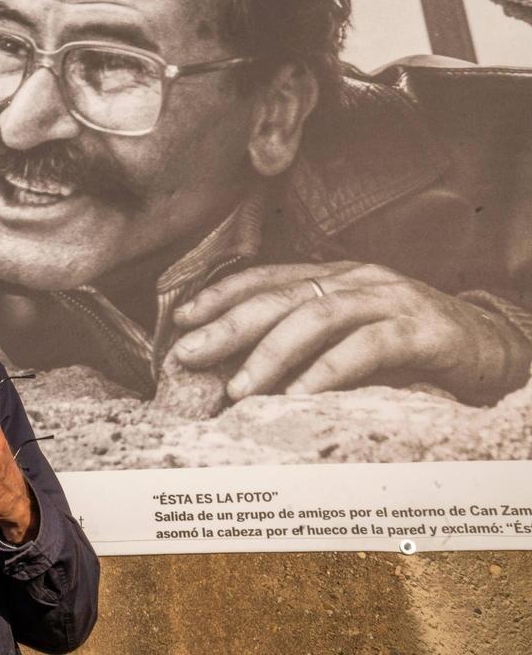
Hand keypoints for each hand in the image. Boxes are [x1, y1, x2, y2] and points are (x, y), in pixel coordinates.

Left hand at [172, 262, 531, 405]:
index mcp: (334, 277)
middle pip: (281, 296)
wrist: (493, 346)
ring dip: (271, 354)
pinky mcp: (422, 330)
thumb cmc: (409, 346)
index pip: (267, 277)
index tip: (181, 319)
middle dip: (228, 325)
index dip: (220, 294)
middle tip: (188, 354)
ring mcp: (390, 300)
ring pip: (317, 318)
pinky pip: (366, 348)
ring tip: (238, 389)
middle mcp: (356, 280)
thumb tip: (235, 367)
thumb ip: (304, 341)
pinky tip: (299, 397)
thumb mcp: (348, 334)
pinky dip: (327, 372)